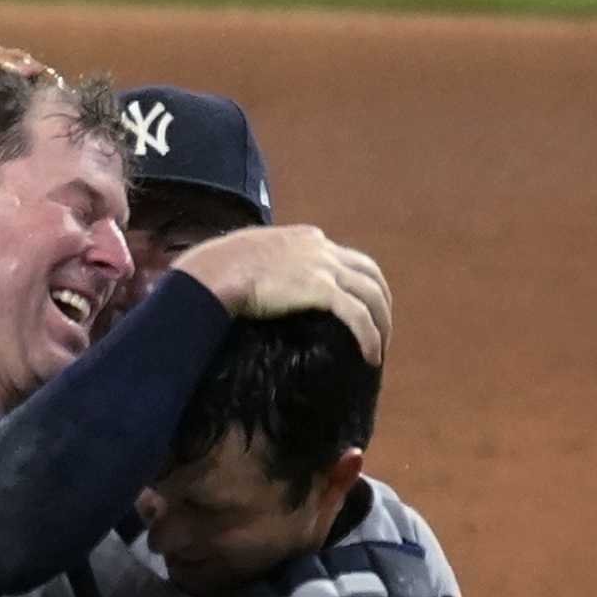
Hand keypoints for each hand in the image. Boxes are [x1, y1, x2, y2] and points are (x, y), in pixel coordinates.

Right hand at [171, 226, 392, 364]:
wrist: (215, 273)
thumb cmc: (220, 269)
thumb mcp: (251, 257)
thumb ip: (269, 266)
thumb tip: (265, 285)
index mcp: (307, 239)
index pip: (347, 257)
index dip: (361, 284)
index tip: (361, 307)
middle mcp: (322, 249)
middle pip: (370, 274)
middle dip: (381, 303)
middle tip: (380, 331)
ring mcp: (324, 267)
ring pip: (371, 295)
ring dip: (381, 324)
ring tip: (379, 350)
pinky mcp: (321, 289)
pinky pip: (358, 316)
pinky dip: (369, 337)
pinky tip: (371, 356)